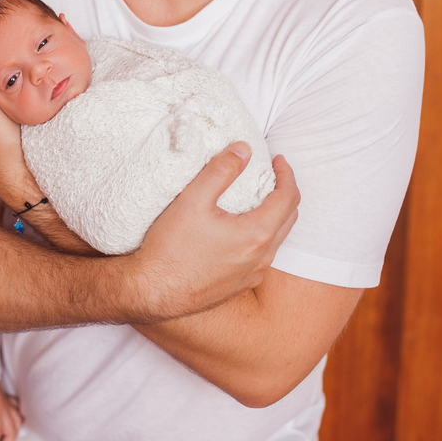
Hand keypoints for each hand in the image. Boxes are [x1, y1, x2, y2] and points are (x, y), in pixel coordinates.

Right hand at [131, 144, 299, 322]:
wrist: (152, 292)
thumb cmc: (170, 248)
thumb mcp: (192, 200)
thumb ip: (220, 171)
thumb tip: (244, 149)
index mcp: (256, 234)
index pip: (288, 198)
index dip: (286, 174)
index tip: (277, 159)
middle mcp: (262, 258)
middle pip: (289, 218)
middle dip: (285, 193)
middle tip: (272, 175)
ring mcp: (252, 275)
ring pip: (276, 239)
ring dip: (275, 216)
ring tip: (257, 199)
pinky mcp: (240, 286)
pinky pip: (262, 257)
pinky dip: (261, 236)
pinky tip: (240, 230)